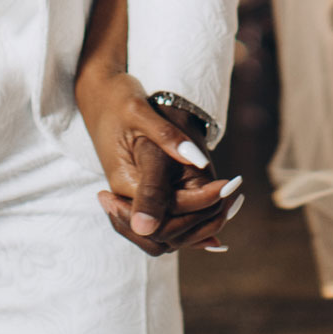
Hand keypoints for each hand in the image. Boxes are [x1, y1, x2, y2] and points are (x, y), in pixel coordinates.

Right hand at [76, 68, 242, 257]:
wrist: (98, 96)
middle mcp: (125, 198)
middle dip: (202, 224)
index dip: (202, 204)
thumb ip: (167, 139)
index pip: (166, 214)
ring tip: (230, 203)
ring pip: (164, 236)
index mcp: (125, 182)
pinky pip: (163, 222)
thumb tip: (198, 161)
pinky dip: (189, 223)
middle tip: (234, 199)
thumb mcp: (141, 113)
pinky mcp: (137, 195)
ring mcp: (129, 199)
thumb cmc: (118, 101)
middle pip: (164, 236)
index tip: (228, 185)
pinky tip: (216, 212)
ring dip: (198, 228)